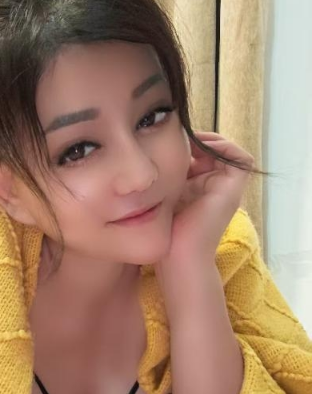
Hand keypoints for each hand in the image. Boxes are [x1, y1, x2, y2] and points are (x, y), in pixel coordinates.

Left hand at [157, 131, 253, 271]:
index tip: (166, 143)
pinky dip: (223, 147)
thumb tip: (152, 154)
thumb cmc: (163, 233)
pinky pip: (240, 159)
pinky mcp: (232, 190)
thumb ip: (163, 179)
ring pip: (226, 153)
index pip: (197, 159)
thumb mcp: (160, 198)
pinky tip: (198, 147)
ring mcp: (226, 190)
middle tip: (176, 137)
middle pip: (211, 153)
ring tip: (187, 140)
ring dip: (208, 141)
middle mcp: (214, 190)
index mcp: (197, 192)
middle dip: (195, 141)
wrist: (177, 256)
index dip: (186, 147)